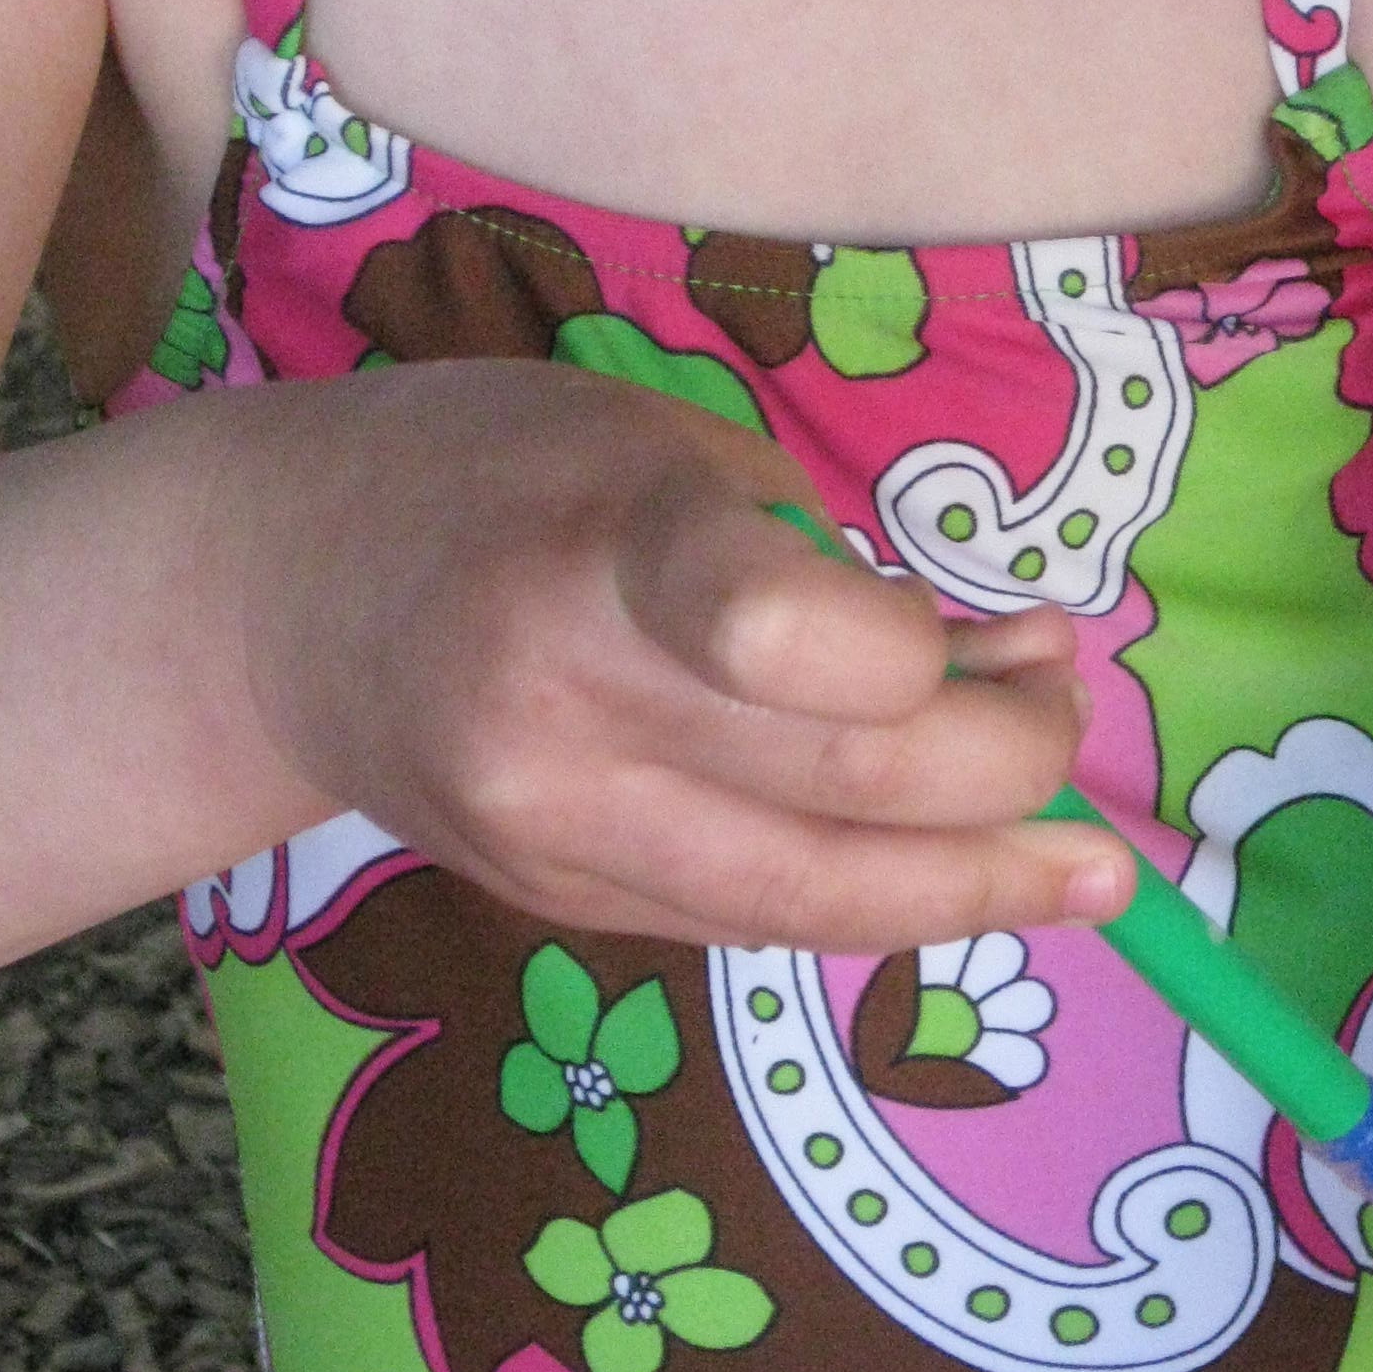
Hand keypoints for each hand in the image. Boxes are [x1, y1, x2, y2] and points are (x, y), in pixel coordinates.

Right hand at [226, 361, 1124, 947]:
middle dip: (1014, 777)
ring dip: (982, 887)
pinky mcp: (552, 908)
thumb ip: (834, 559)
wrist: (282, 599)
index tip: (1005, 631)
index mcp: (599, 548)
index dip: (920, 657)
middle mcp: (558, 710)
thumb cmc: (513, 476)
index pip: (772, 627)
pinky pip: (755, 922)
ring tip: (1089, 868)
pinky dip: (877, 896)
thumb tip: (1016, 662)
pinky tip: (960, 868)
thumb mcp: (676, 448)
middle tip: (1073, 722)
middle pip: (844, 790)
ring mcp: (546, 834)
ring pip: (811, 905)